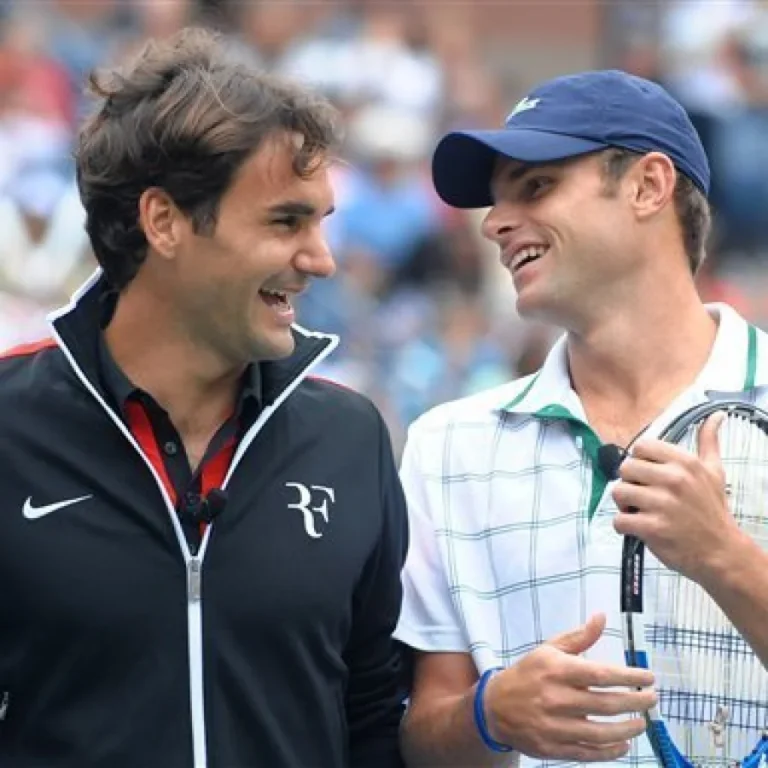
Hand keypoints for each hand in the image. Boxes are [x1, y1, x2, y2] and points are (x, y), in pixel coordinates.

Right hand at [483, 614, 655, 761]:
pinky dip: (610, 750)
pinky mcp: (553, 748)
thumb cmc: (528, 673)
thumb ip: (579, 637)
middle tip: (652, 699)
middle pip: (606, 704)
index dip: (629, 677)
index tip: (649, 677)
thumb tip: (602, 617)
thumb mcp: (548, 650)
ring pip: (601, 733)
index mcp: (556, 671)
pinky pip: (588, 752)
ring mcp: (555, 726)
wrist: (495, 706)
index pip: (600, 674)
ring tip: (643, 722)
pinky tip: (623, 744)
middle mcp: (556, 698)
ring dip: (628, 729)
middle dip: (635, 702)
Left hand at [612, 414, 741, 581]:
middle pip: (625, 468)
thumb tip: (715, 415)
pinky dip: (623, 526)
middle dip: (630, 483)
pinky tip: (637, 527)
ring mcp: (662, 504)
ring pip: (618, 492)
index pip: (641, 447)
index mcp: (685, 463)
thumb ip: (708, 442)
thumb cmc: (712, 510)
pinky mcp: (652, 528)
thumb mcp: (714, 471)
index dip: (639, 461)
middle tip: (642, 495)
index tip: (647, 474)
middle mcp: (673, 480)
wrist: (721, 551)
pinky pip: (619, 520)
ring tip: (639, 510)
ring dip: (624, 505)